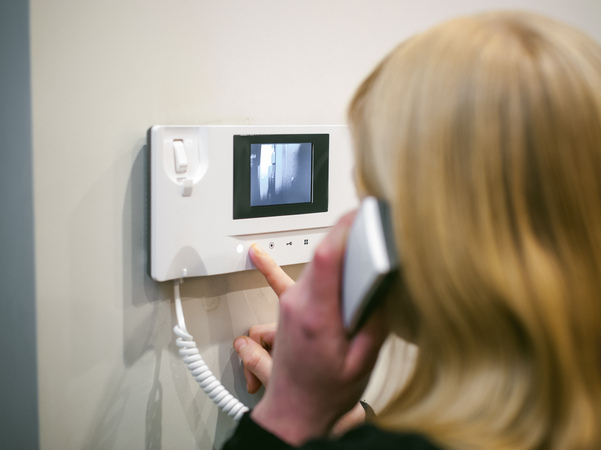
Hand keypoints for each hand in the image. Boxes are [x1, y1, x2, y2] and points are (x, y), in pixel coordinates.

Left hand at [244, 214, 387, 444]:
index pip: (328, 258)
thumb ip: (374, 323)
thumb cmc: (324, 393)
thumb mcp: (361, 364)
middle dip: (347, 236)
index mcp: (317, 316)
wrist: (294, 412)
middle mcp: (297, 304)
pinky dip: (279, 264)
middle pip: (322, 255)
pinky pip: (288, 277)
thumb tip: (383, 289)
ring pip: (314, 263)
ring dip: (335, 250)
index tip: (360, 213)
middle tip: (371, 227)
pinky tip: (257, 253)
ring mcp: (289, 303)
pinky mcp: (287, 306)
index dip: (344, 229)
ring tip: (356, 239)